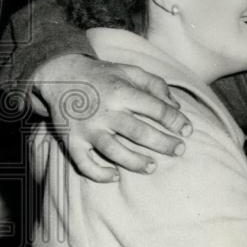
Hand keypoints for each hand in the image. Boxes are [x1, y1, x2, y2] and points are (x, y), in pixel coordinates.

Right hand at [32, 54, 192, 181]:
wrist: (59, 75)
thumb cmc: (101, 75)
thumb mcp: (128, 70)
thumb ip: (155, 84)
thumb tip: (176, 106)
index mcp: (120, 91)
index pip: (155, 108)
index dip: (175, 120)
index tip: (188, 130)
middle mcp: (104, 111)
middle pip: (138, 132)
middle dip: (163, 143)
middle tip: (179, 150)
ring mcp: (87, 128)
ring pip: (114, 151)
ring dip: (135, 162)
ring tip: (152, 167)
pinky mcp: (71, 140)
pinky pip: (84, 163)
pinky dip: (99, 173)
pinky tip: (115, 176)